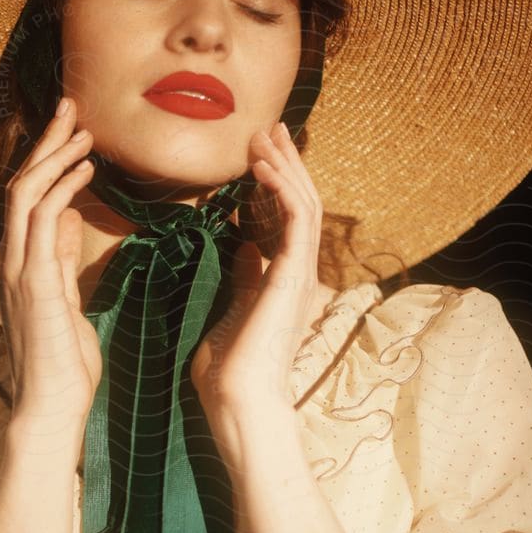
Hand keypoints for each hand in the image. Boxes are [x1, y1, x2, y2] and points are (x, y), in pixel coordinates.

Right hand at [0, 96, 101, 433]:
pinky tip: (84, 168)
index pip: (25, 199)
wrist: (53, 408)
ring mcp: (16, 270)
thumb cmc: (64, 366)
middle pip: (20, 183)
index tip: (72, 133)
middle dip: (45, 141)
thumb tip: (65, 221)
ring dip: (54, 154)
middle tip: (71, 106)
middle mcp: (9, 260)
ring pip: (25, 192)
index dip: (46, 160)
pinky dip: (61, 186)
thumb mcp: (66, 301)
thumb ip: (60, 260)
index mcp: (17, 265)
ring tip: (82, 128)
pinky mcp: (33, 282)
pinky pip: (40, 219)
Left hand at [189, 120, 321, 415]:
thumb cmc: (228, 374)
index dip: (276, 183)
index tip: (260, 156)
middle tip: (271, 129)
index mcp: (282, 281)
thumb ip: (243, 279)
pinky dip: (281, 188)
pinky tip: (263, 166)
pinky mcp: (291, 278)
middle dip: (286, 163)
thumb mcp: (231, 312)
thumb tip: (244, 251)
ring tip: (266, 136)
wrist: (237, 403)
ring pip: (303, 205)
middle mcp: (296, 274)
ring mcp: (298, 275)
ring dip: (284, 167)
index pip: (286, 220)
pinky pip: (295, 221)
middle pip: (300, 203)